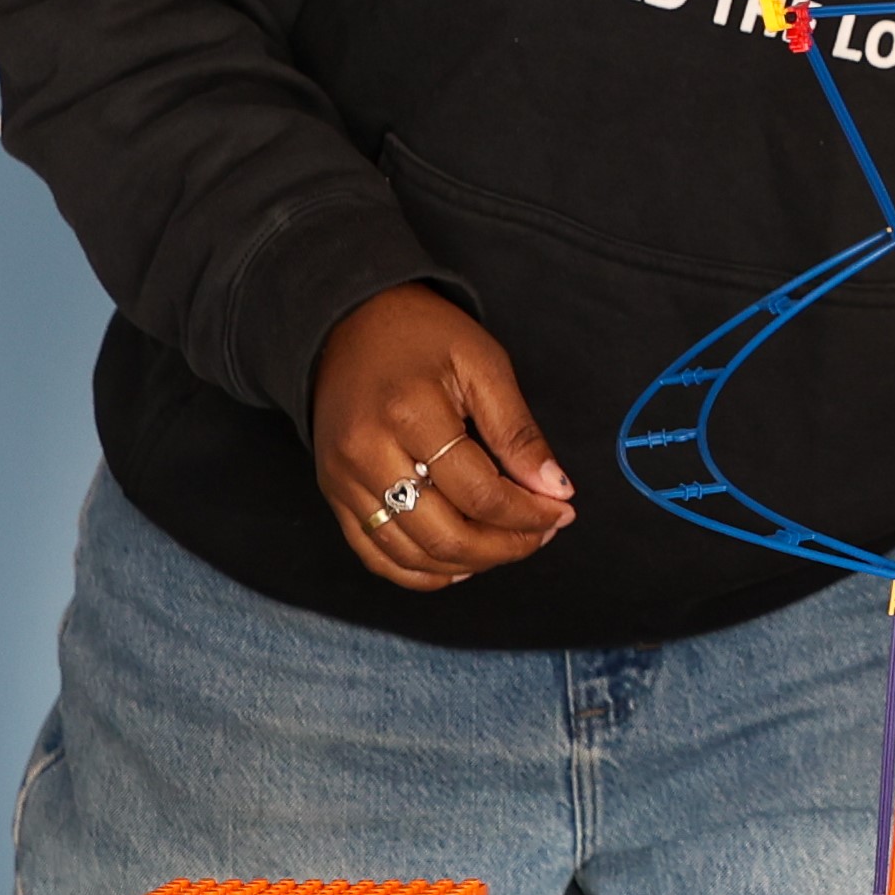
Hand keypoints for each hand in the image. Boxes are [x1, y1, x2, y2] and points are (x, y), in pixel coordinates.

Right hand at [311, 283, 575, 591]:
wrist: (347, 322)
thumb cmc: (422, 336)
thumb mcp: (484, 365)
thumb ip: (518, 431)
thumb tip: (556, 490)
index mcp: (410, 416)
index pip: (480, 494)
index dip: (529, 513)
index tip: (563, 511)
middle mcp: (367, 455)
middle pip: (444, 535)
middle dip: (505, 546)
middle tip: (542, 533)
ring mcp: (342, 480)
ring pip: (411, 555)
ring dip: (470, 563)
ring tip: (509, 543)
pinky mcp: (332, 493)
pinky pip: (375, 554)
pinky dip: (421, 571)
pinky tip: (460, 561)